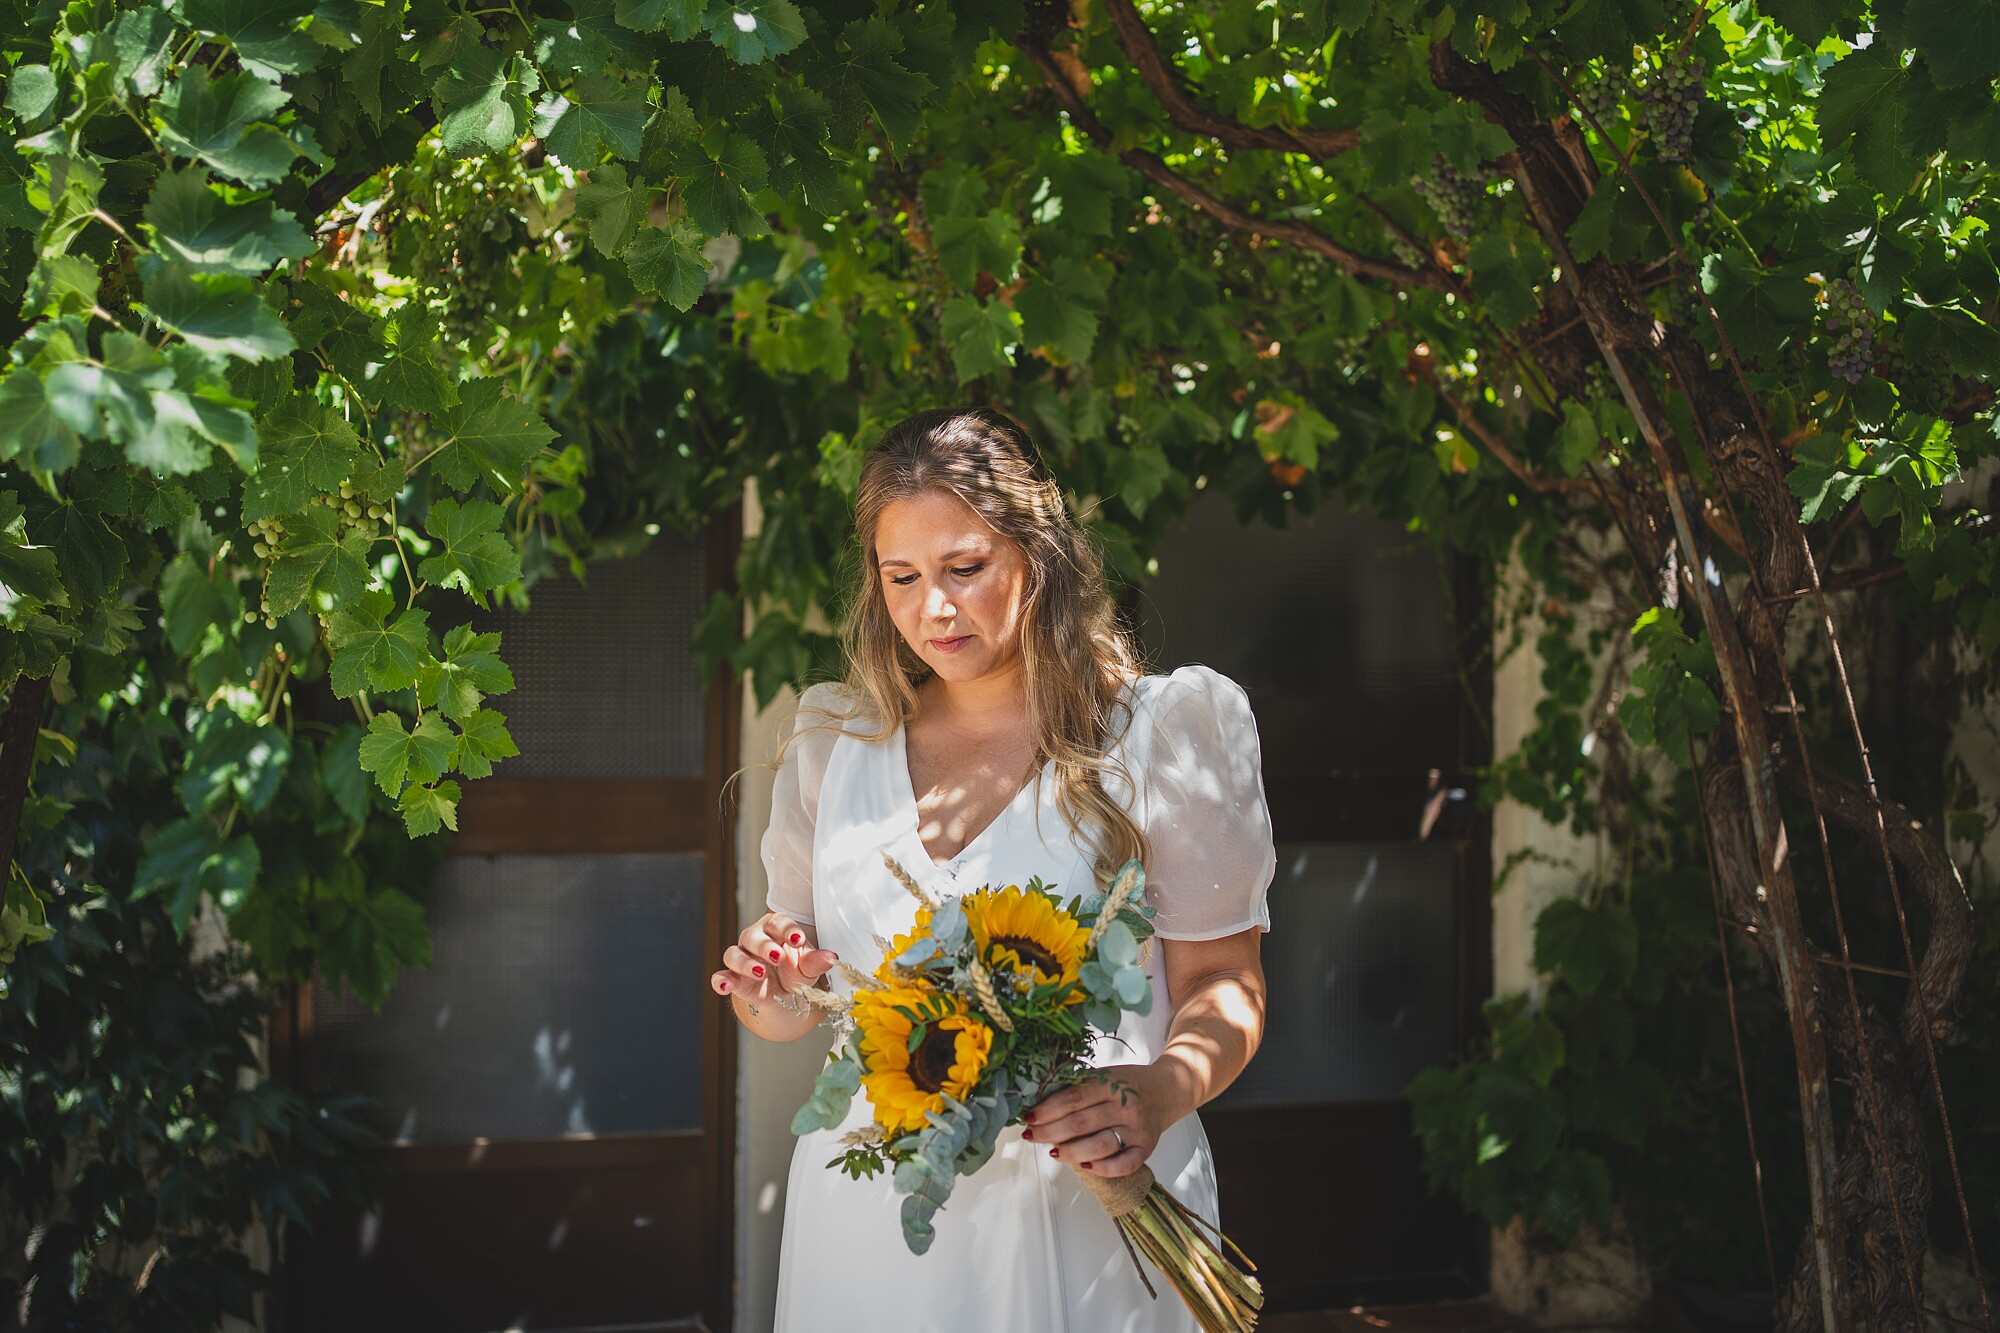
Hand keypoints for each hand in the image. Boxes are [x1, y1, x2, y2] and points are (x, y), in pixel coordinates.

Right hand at [711, 910, 836, 1001]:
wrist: (784, 994)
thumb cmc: (796, 970)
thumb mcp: (808, 967)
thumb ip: (817, 962)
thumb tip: (832, 958)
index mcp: (775, 929)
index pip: (777, 922)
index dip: (787, 929)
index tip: (798, 939)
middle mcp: (755, 939)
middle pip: (752, 936)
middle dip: (764, 946)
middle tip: (778, 957)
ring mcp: (742, 958)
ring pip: (733, 954)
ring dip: (745, 963)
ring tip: (760, 973)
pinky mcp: (734, 978)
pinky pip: (721, 975)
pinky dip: (720, 980)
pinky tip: (724, 986)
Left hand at [1021, 1063, 1180, 1178]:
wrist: (1167, 1089)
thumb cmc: (1128, 1084)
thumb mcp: (1105, 1076)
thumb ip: (1078, 1088)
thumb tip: (1040, 1107)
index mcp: (1111, 1084)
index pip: (1073, 1098)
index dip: (1047, 1110)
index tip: (1029, 1118)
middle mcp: (1125, 1106)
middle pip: (1081, 1123)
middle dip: (1050, 1132)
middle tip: (1032, 1136)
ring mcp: (1137, 1129)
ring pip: (1099, 1146)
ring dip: (1071, 1152)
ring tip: (1053, 1152)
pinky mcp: (1146, 1148)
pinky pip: (1124, 1165)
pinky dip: (1102, 1169)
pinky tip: (1084, 1166)